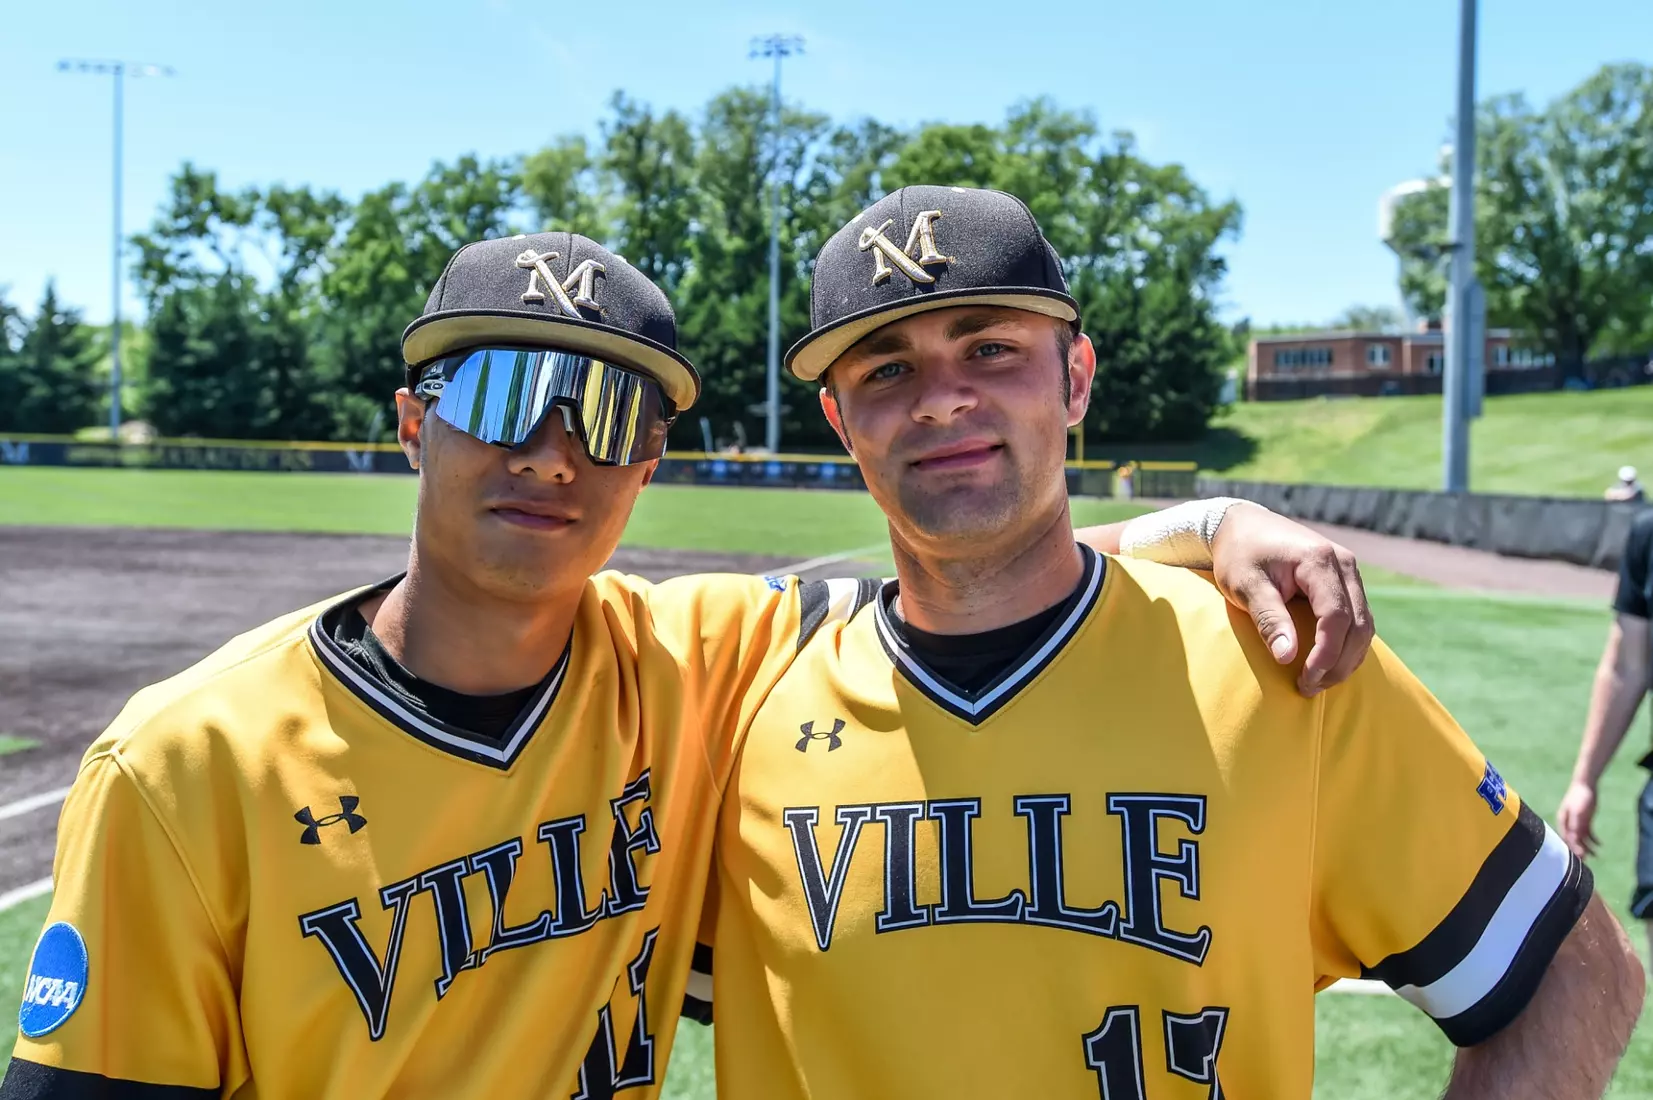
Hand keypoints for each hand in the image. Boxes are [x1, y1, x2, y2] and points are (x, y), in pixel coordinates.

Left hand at [1209, 504, 1373, 696]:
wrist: (1241, 525)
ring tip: (1317, 682)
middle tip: (1310, 688)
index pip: (1336, 617)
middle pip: (1358, 625)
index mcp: (1319, 560)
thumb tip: (1286, 657)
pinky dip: (1346, 645)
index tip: (1305, 680)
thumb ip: (1268, 618)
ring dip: (1346, 658)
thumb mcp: (1245, 585)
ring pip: (1364, 624)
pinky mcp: (1345, 581)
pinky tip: (1326, 664)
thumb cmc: (1239, 554)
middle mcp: (1343, 564)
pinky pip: (1357, 618)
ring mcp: (1348, 571)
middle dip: (1338, 663)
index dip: (1325, 655)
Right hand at [1556, 780, 1599, 858]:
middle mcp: (1569, 824)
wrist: (1585, 785)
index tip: (1580, 856)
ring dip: (1587, 847)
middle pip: (1573, 841)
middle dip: (1579, 850)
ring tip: (1596, 856)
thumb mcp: (1577, 810)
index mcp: (1563, 822)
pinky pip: (1588, 834)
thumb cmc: (1579, 797)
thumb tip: (1573, 837)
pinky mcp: (1584, 821)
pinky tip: (1600, 845)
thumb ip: (1575, 823)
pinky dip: (1593, 840)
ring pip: (1581, 839)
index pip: (1567, 838)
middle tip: (1586, 860)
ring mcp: (1577, 823)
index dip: (1573, 847)